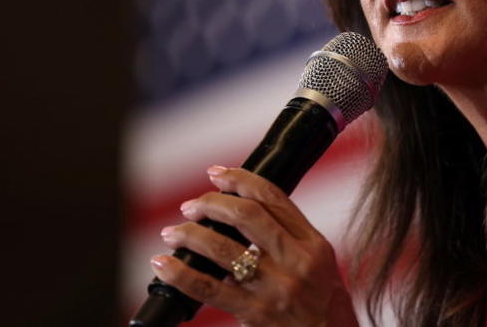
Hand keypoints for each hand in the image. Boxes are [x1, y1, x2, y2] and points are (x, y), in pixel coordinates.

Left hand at [151, 166, 357, 326]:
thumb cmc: (322, 301)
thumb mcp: (318, 260)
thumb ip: (289, 236)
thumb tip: (243, 212)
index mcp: (312, 243)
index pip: (273, 198)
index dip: (241, 180)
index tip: (217, 174)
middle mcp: (295, 261)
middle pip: (247, 216)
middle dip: (212, 204)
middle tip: (192, 206)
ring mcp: (274, 287)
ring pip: (223, 249)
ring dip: (190, 234)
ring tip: (173, 232)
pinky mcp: (255, 313)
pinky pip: (209, 288)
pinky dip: (181, 273)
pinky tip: (164, 264)